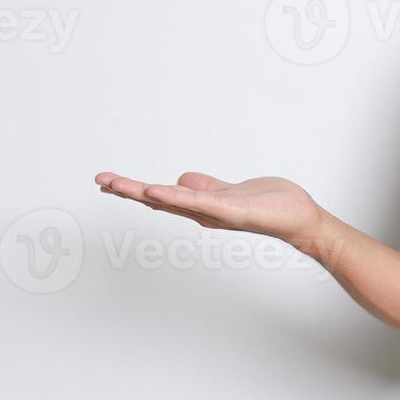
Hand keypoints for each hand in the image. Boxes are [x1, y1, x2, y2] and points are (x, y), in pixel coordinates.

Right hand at [93, 170, 325, 242]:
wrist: (300, 218)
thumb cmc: (271, 205)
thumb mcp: (231, 192)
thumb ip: (206, 188)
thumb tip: (180, 180)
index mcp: (202, 207)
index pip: (162, 196)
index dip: (135, 189)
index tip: (107, 181)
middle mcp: (204, 213)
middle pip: (159, 201)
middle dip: (128, 191)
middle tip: (98, 181)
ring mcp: (216, 213)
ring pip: (173, 202)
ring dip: (144, 192)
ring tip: (117, 183)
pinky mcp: (232, 211)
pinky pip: (200, 203)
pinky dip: (177, 197)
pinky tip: (157, 190)